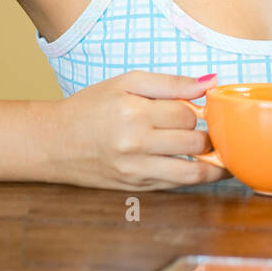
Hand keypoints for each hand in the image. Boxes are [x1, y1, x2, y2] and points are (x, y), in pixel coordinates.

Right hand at [42, 70, 229, 189]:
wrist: (54, 142)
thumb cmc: (91, 107)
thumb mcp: (127, 83)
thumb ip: (171, 83)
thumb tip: (211, 82)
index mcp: (133, 113)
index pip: (186, 113)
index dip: (198, 109)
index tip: (200, 107)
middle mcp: (135, 144)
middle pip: (194, 141)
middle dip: (207, 134)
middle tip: (210, 127)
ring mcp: (135, 171)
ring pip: (192, 172)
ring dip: (212, 162)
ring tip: (217, 151)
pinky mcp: (135, 188)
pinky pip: (176, 185)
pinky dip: (195, 176)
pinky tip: (202, 166)